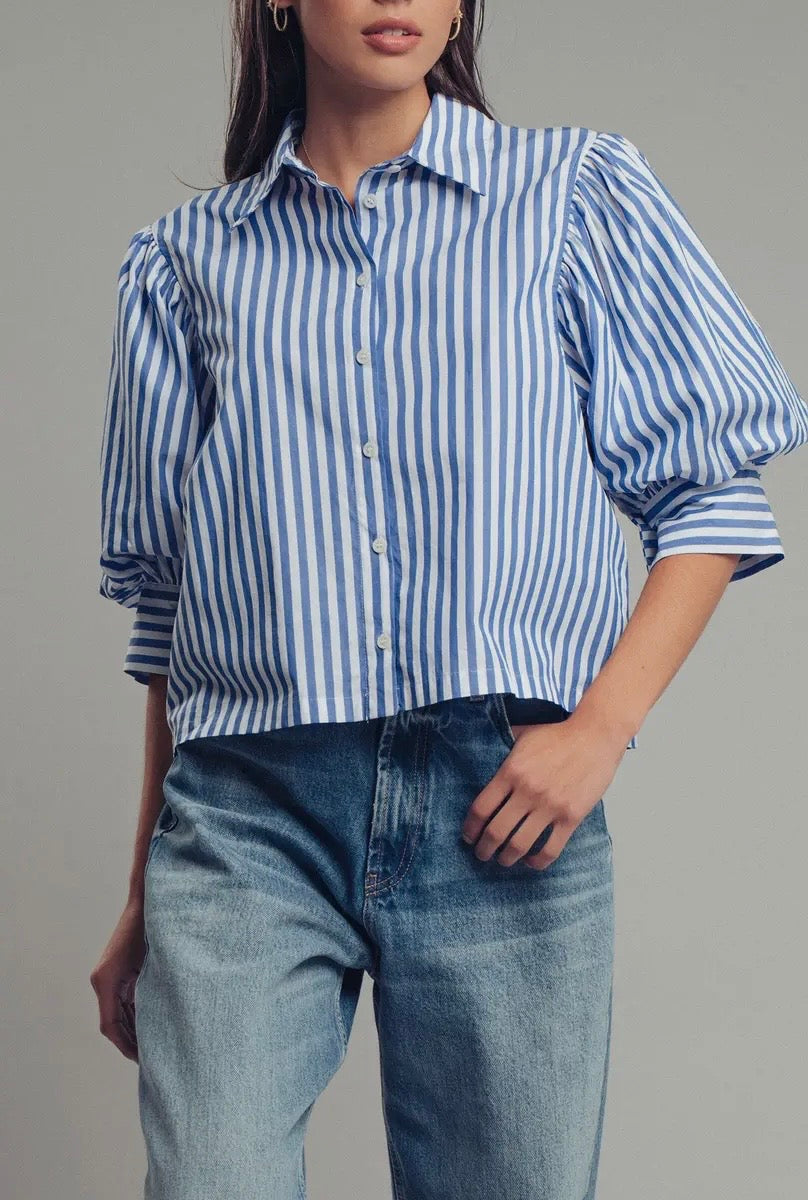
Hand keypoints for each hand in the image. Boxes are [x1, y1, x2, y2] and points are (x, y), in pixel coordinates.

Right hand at [89, 899, 147, 1061]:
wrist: (147, 900)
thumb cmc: (151, 927)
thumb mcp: (153, 963)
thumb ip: (151, 992)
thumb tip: (159, 1024)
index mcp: (106, 980)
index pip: (110, 1026)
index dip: (125, 1046)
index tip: (142, 1061)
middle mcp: (103, 980)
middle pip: (113, 1023)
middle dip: (131, 1043)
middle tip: (154, 1061)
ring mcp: (110, 976)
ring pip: (119, 1013)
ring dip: (134, 1031)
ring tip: (155, 1049)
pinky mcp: (120, 972)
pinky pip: (125, 1001)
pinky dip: (136, 1015)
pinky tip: (153, 1027)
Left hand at [460, 711, 626, 868]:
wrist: (595, 737)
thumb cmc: (558, 735)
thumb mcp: (522, 735)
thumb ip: (501, 748)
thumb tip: (482, 753)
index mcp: (511, 771)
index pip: (481, 809)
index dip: (470, 828)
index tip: (468, 836)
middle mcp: (527, 791)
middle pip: (496, 832)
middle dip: (484, 848)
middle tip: (481, 853)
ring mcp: (550, 806)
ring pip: (520, 845)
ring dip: (507, 858)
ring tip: (503, 860)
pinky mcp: (571, 817)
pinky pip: (551, 849)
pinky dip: (538, 861)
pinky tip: (531, 861)